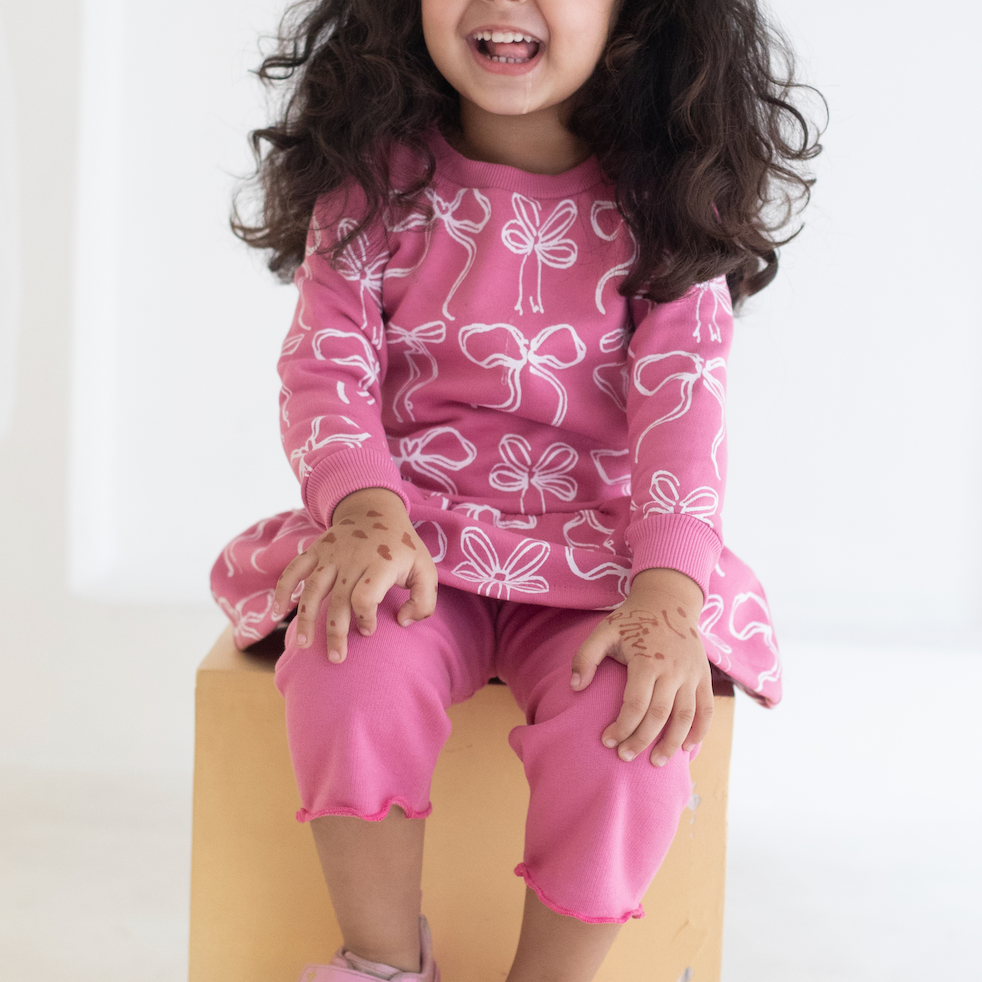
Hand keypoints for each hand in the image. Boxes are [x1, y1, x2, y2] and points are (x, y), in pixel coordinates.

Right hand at [271, 488, 437, 661]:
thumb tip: (402, 622)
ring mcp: (331, 554)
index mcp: (381, 563)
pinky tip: (276, 611)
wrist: (376, 509)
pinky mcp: (315, 550)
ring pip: (313, 589)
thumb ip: (424, 600)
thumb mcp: (426, 569)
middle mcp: (353, 559)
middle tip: (336, 658)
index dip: (365, 618)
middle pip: (338, 599)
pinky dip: (281, 589)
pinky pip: (293, 570)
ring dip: (306, 618)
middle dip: (335, 632)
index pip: (366, 596)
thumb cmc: (402, 548)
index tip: (368, 631)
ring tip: (303, 645)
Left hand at [570, 568, 712, 765]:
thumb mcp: (604, 630)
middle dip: (641, 740)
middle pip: (660, 716)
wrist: (669, 600)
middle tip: (625, 757)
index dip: (621, 727)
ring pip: (686, 717)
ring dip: (672, 743)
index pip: (635, 705)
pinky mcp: (703, 676)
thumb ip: (585, 657)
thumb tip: (574, 687)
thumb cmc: (632, 619)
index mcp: (648, 660)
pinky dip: (699, 731)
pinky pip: (706, 709)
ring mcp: (692, 674)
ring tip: (657, 762)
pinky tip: (686, 748)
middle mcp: (673, 670)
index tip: (607, 741)